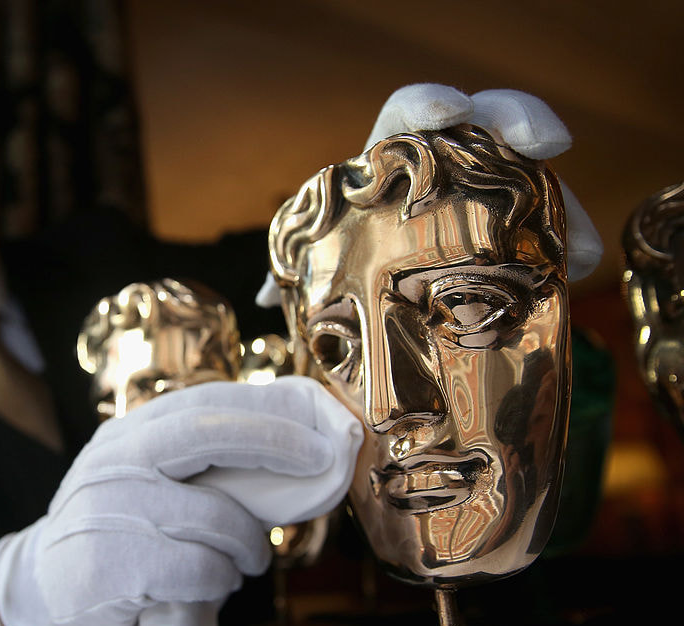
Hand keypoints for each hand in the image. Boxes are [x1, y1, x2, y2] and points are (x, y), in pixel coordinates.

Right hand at [0, 375, 360, 625]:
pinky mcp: (110, 567)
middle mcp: (113, 462)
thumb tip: (294, 447)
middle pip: (204, 433)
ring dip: (249, 546)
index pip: (203, 404)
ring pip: (216, 518)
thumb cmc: (118, 531)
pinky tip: (213, 584)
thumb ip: (195, 461)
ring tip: (247, 560)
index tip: (318, 433)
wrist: (42, 591)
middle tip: (321, 462)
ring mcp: (108, 512)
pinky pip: (199, 570)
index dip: (268, 413)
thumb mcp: (142, 480)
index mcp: (126, 434)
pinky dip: (221, 580)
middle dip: (275, 442)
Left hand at [256, 82, 601, 308]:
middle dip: (519, 121)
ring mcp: (485, 186)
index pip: (407, 113)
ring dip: (562, 205)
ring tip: (582, 251)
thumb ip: (297, 266)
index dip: (429, 106)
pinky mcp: (515, 218)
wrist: (382, 270)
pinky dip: (565, 244)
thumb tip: (264, 298)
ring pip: (530, 173)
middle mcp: (444, 160)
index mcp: (389, 156)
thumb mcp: (321, 254)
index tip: (447, 114)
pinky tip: (578, 271)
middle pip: (485, 120)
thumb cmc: (348, 248)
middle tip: (548, 144)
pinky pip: (548, 218)